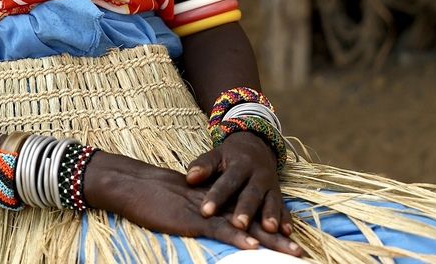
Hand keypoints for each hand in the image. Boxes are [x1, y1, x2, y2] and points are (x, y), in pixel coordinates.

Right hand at [83, 150, 296, 251]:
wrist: (134, 184)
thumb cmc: (153, 197)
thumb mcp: (181, 205)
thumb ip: (198, 212)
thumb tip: (212, 226)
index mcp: (215, 200)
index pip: (247, 214)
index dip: (269, 226)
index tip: (291, 239)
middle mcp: (216, 204)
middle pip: (253, 220)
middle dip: (279, 237)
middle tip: (302, 251)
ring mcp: (206, 210)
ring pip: (243, 226)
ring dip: (269, 240)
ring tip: (292, 252)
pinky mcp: (193, 218)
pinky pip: (219, 229)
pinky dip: (238, 238)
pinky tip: (253, 246)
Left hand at [186, 132, 300, 255]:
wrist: (256, 145)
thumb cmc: (230, 155)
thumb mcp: (216, 155)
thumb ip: (203, 165)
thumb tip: (189, 178)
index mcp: (239, 164)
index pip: (227, 181)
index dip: (216, 196)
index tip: (205, 211)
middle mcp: (257, 174)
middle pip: (251, 193)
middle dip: (245, 209)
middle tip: (238, 224)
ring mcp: (270, 184)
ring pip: (270, 200)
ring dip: (270, 214)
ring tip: (269, 229)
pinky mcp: (279, 194)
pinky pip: (284, 206)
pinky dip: (286, 218)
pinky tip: (287, 232)